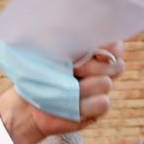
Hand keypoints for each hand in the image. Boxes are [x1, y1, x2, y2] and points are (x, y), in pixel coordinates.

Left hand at [0, 42, 123, 143]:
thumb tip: (86, 34)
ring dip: (83, 86)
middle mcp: (102, 71)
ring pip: (106, 84)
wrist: (26, 105)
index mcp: (94, 52)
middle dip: (93, 66)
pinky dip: (84, 104)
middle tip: (72, 70)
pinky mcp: (98, 109)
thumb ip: (71, 43)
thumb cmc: (37, 75)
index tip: (91, 51)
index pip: (115, 46)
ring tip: (64, 88)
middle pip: (117, 65)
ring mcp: (101, 91)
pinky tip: (69, 104)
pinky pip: (102, 103)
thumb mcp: (51, 53)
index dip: (109, 47)